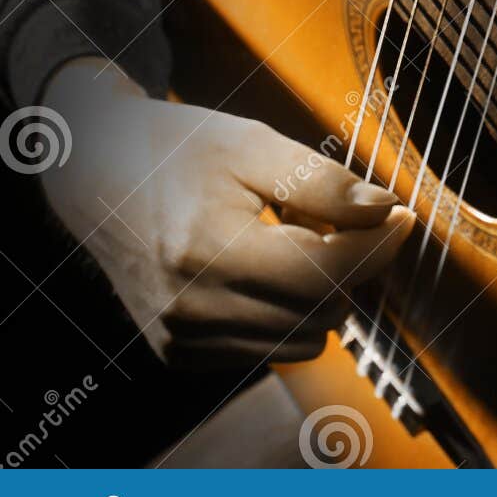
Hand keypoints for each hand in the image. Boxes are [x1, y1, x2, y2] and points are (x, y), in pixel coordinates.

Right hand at [42, 61, 413, 367]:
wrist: (95, 171)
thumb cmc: (176, 149)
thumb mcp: (251, 143)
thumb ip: (321, 182)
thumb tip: (385, 211)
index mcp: (209, 250)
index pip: (327, 272)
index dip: (378, 245)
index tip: (402, 216)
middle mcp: (193, 309)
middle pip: (322, 312)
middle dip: (345, 264)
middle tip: (325, 215)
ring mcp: (182, 339)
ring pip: (302, 341)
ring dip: (316, 294)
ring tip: (285, 239)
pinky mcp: (178, 353)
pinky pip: (267, 350)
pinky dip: (282, 313)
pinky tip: (258, 267)